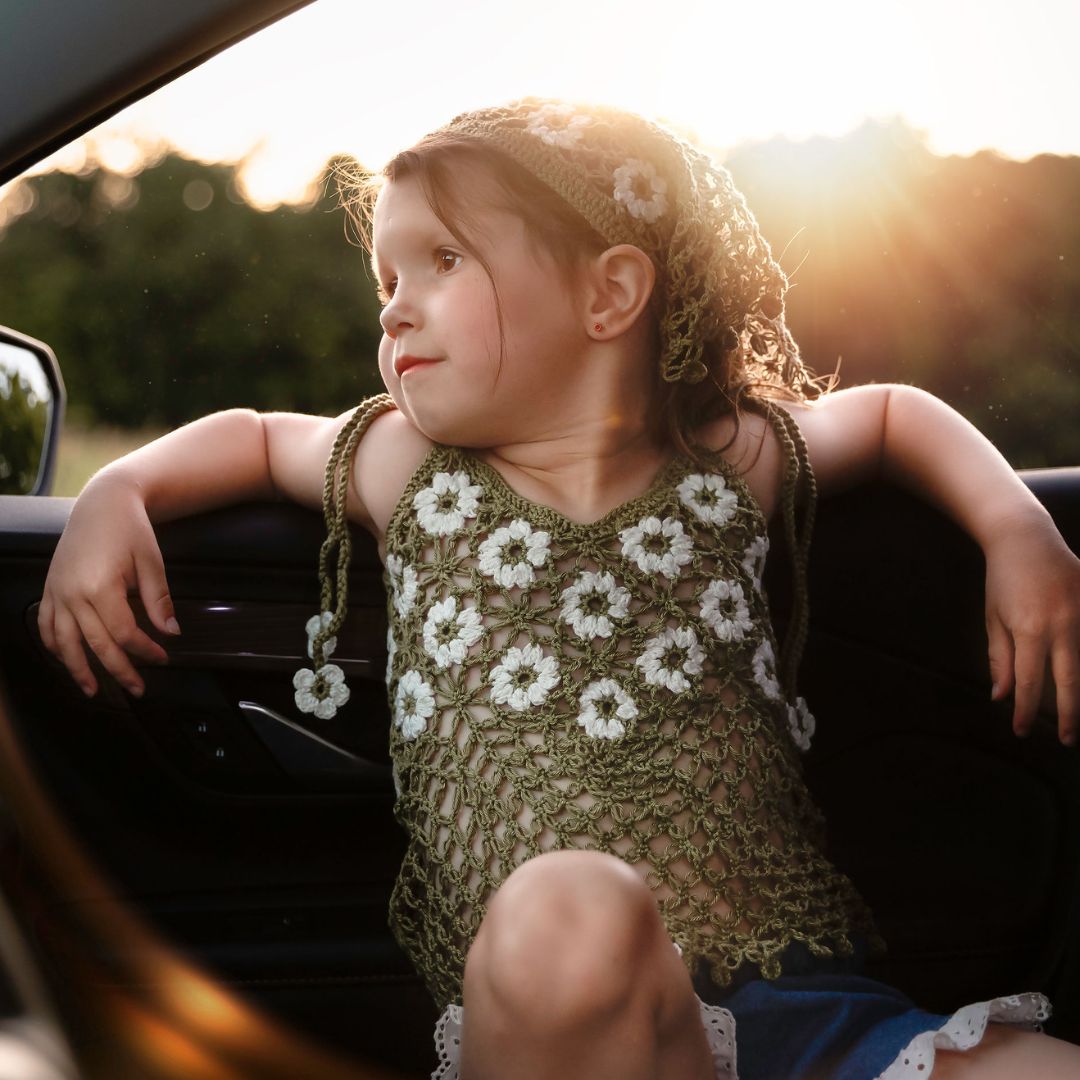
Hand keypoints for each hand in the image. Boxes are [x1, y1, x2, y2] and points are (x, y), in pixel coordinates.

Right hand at [38, 471, 179, 697]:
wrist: (103, 502)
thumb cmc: (129, 528)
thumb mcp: (152, 562)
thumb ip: (159, 601)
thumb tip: (170, 632)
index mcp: (100, 587)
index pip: (123, 634)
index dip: (144, 651)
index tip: (163, 658)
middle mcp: (73, 594)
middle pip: (96, 645)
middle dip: (118, 671)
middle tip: (137, 689)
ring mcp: (57, 592)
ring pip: (64, 642)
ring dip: (78, 669)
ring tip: (93, 690)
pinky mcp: (50, 587)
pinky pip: (46, 625)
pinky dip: (54, 645)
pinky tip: (66, 659)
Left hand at [984, 513, 1079, 743]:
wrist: (1025, 538)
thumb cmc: (1003, 581)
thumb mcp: (994, 619)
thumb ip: (1001, 659)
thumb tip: (1002, 697)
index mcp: (1030, 629)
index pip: (1030, 682)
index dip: (1027, 711)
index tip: (1022, 731)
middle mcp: (1062, 624)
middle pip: (1069, 680)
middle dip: (1069, 715)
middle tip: (1068, 740)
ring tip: (1077, 715)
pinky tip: (1079, 675)